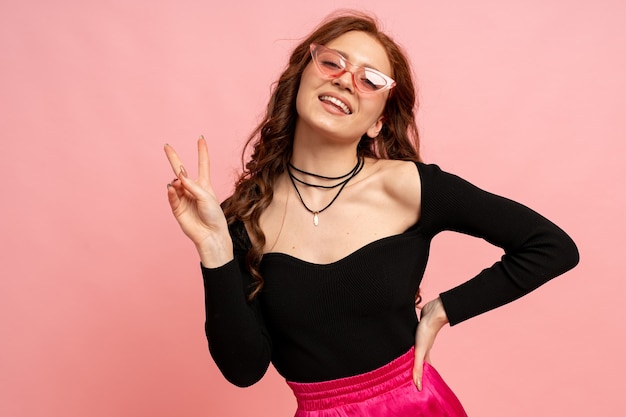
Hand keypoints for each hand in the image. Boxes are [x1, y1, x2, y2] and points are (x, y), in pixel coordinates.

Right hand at [164, 137, 232, 266]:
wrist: (210, 235)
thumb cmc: (214, 216)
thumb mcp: (207, 197)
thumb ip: (193, 185)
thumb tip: (179, 175)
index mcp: (204, 185)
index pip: (202, 164)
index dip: (202, 151)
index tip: (201, 138)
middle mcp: (192, 189)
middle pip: (181, 170)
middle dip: (173, 158)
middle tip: (166, 146)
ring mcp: (183, 198)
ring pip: (176, 184)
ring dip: (177, 182)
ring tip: (179, 184)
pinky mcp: (177, 208)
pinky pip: (172, 196)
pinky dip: (171, 191)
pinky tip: (172, 187)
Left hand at [412, 297, 448, 390]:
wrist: (432, 312)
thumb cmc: (427, 331)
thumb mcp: (420, 351)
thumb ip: (418, 367)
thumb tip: (418, 385)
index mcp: (425, 354)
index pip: (423, 369)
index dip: (420, 376)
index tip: (417, 384)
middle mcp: (424, 347)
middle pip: (418, 359)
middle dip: (414, 366)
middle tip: (407, 374)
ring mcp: (420, 338)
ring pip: (414, 349)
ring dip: (410, 355)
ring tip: (403, 359)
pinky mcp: (417, 330)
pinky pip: (411, 339)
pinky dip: (408, 344)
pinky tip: (404, 342)